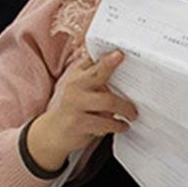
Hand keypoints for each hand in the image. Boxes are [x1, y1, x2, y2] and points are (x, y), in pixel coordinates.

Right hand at [24, 50, 137, 173]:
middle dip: (113, 69)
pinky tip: (123, 126)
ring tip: (132, 114)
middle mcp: (74, 86)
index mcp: (77, 75)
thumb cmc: (74, 108)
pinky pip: (105, 123)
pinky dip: (118, 125)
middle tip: (136, 77)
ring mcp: (75, 103)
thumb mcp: (81, 89)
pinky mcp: (77, 122)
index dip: (107, 57)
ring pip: (108, 101)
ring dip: (125, 108)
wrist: (52, 133)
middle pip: (98, 74)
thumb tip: (122, 68)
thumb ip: (96, 78)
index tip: (120, 53)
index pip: (93, 60)